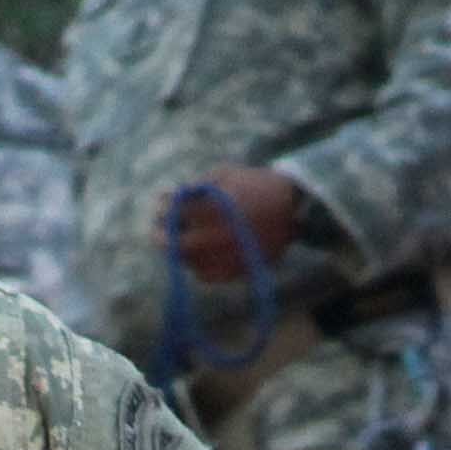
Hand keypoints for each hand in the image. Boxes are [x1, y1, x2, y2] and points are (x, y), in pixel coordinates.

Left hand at [167, 167, 302, 283]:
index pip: (174, 214)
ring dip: (179, 252)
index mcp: (210, 210)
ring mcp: (225, 256)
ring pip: (188, 262)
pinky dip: (198, 268)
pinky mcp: (236, 270)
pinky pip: (207, 276)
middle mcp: (214, 237)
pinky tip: (199, 257)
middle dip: (161, 236)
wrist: (293, 206)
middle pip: (173, 244)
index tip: (160, 205)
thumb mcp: (226, 173)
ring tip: (178, 243)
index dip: (163, 209)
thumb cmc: (257, 185)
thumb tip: (174, 197)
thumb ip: (198, 186)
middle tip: (157, 232)